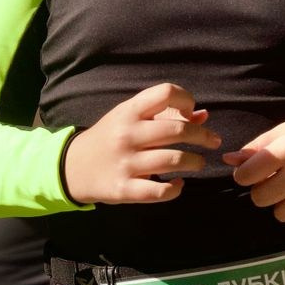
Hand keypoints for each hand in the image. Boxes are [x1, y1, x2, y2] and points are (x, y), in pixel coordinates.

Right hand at [62, 83, 219, 204]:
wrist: (72, 166)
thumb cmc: (109, 138)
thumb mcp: (129, 119)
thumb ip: (164, 115)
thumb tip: (203, 115)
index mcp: (129, 112)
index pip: (165, 93)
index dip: (186, 99)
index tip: (190, 112)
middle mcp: (127, 134)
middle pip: (177, 129)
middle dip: (203, 136)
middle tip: (212, 141)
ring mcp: (125, 163)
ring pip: (173, 160)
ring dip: (195, 162)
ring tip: (198, 163)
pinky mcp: (124, 189)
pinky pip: (159, 191)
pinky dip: (175, 189)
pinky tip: (178, 185)